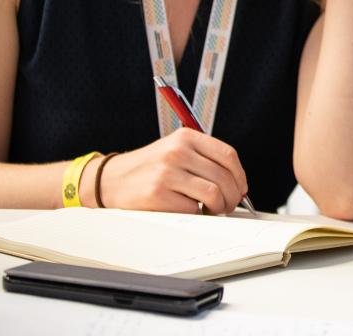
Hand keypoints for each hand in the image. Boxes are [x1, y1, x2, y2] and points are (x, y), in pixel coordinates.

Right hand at [97, 129, 247, 213]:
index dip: (240, 175)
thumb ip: (203, 159)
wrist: (111, 180)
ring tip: (213, 210)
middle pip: (223, 177)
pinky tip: (191, 211)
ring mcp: (167, 172)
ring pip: (213, 194)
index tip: (241, 188)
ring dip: (219, 207)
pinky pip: (192, 209)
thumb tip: (236, 182)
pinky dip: (197, 214)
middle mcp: (178, 152)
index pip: (228, 155)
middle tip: (229, 205)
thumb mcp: (175, 150)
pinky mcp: (158, 194)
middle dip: (232, 196)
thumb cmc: (149, 168)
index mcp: (186, 137)